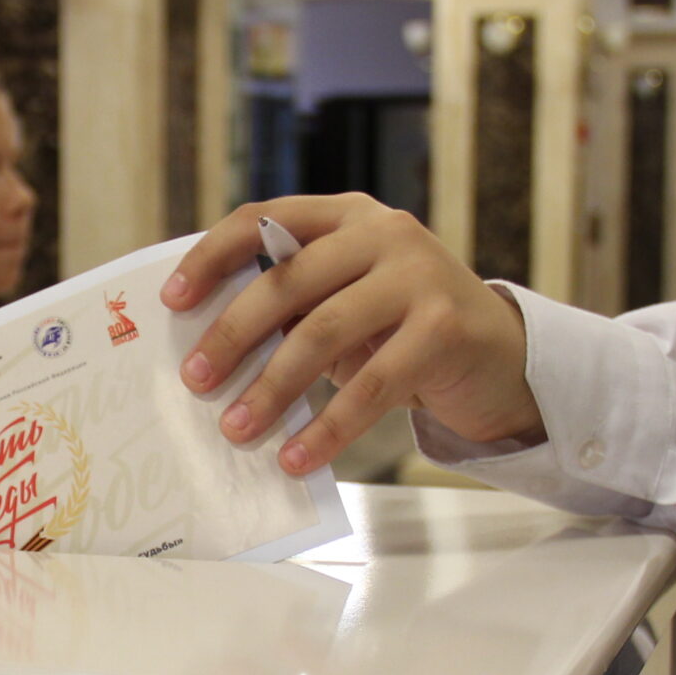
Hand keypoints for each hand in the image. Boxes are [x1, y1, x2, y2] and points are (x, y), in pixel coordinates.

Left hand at [162, 195, 544, 475]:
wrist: (501, 357)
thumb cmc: (402, 332)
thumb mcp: (346, 302)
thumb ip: (294, 306)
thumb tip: (209, 352)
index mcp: (347, 217)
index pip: (265, 218)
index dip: (213, 257)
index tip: (174, 302)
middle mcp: (383, 233)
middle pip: (288, 280)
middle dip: (233, 334)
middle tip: (194, 380)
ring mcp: (418, 276)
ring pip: (324, 333)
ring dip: (272, 387)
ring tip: (236, 430)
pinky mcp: (444, 329)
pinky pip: (371, 386)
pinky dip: (327, 429)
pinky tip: (296, 458)